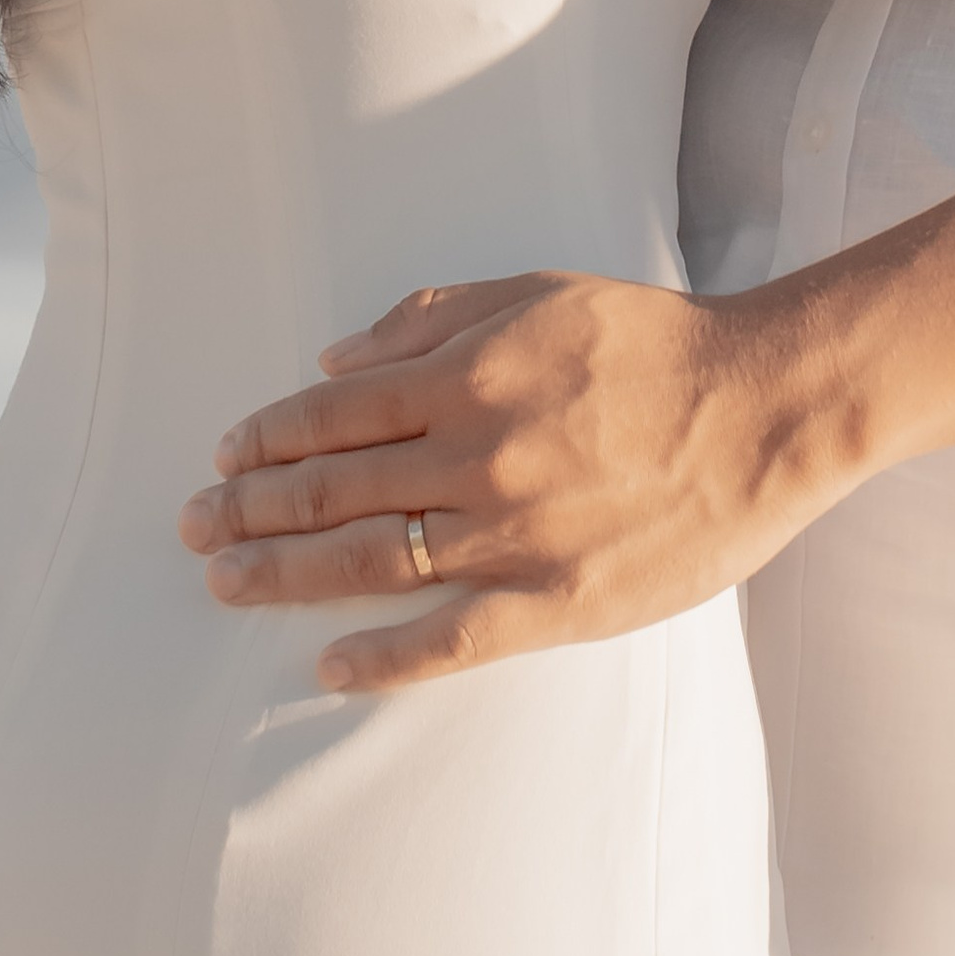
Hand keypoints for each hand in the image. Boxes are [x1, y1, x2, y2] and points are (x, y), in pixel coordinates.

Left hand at [177, 273, 837, 693]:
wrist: (761, 409)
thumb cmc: (651, 340)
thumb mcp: (538, 292)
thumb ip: (431, 318)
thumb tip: (335, 356)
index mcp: (469, 375)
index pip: (336, 412)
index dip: (269, 438)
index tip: (225, 455)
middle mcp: (476, 456)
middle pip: (333, 489)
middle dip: (250, 509)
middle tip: (193, 526)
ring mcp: (512, 534)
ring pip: (369, 563)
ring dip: (284, 575)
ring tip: (224, 583)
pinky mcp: (555, 600)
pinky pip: (448, 638)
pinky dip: (381, 655)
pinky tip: (329, 662)